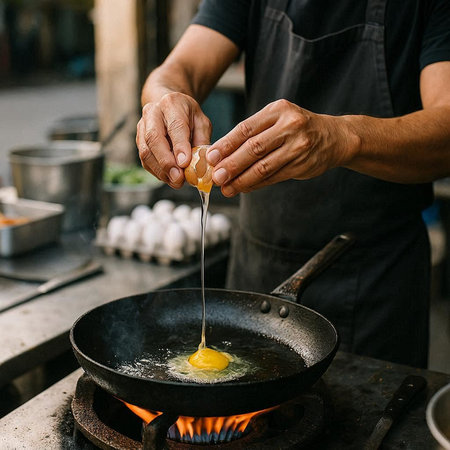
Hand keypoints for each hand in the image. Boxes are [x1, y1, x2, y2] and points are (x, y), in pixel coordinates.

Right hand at [136, 92, 211, 188]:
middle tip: (179, 179)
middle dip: (166, 162)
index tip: (185, 163)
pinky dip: (157, 172)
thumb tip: (201, 165)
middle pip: (154, 139)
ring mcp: (142, 127)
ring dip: (161, 171)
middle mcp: (152, 113)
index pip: (175, 126)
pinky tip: (169, 178)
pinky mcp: (139, 141)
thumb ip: (202, 141)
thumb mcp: (202, 123)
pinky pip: (145, 160)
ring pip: (146, 152)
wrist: (169, 107)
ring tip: (176, 182)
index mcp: (172, 104)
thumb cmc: (188, 116)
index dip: (179, 146)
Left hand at [206, 99, 355, 195]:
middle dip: (231, 165)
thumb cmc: (298, 127)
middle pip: (254, 148)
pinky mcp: (302, 165)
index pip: (246, 129)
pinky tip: (243, 188)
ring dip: (242, 179)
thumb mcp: (278, 119)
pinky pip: (273, 177)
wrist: (335, 137)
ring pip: (263, 166)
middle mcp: (290, 126)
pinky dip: (256, 184)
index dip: (226, 144)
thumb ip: (253, 133)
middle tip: (216, 176)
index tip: (211, 157)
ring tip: (226, 188)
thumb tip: (221, 154)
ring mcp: (298, 146)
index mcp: (278, 110)